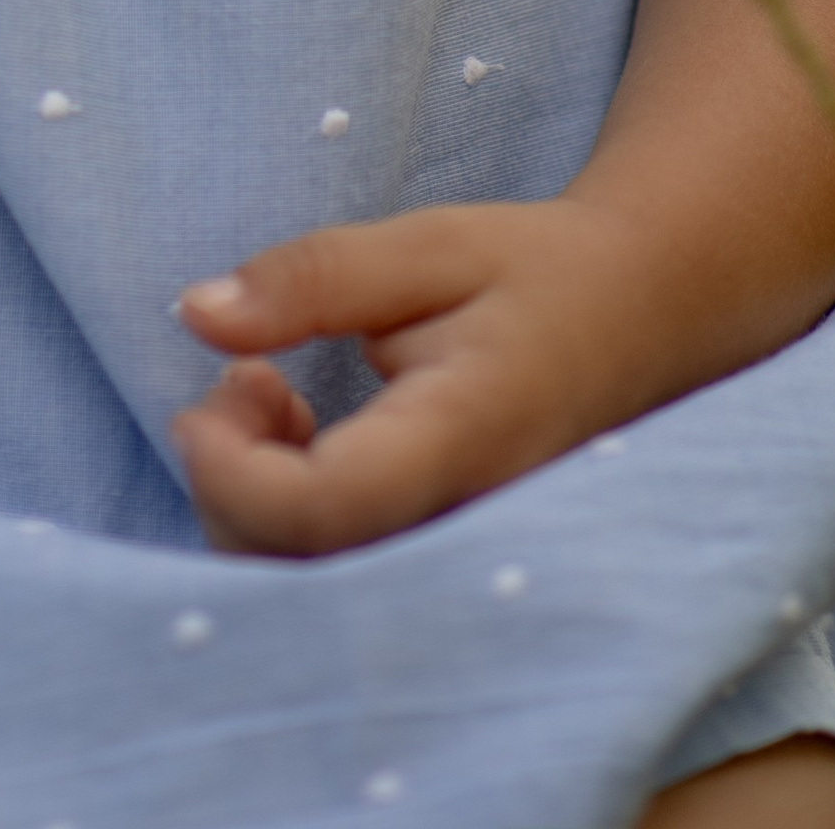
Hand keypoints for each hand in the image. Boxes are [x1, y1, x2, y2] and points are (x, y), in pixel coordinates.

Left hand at [173, 194, 658, 556]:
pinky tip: (304, 432)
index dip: (233, 470)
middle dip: (232, 483)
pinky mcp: (440, 568)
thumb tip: (195, 313)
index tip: (211, 394)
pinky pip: (336, 577)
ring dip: (253, 499)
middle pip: (299, 576)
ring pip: (307, 590)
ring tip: (275, 391)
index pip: (322, 510)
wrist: (640, 319)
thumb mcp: (427, 244)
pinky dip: (285, 515)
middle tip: (248, 375)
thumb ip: (313, 278)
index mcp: (464, 438)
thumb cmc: (535, 274)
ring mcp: (458, 560)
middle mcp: (463, 526)